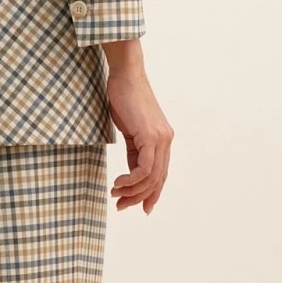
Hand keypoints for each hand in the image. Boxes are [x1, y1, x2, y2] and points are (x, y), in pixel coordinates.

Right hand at [101, 41, 172, 213]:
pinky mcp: (150, 136)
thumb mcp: (130, 130)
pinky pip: (145, 168)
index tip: (139, 206)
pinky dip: (131, 180)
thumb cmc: (123, 98)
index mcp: (162, 139)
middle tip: (121, 205)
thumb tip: (132, 172)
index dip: (152, 193)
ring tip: (115, 194)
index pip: (161, 174)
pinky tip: (118, 183)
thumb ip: (135, 150)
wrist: (125, 75)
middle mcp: (166, 140)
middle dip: (139, 197)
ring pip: (151, 177)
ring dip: (132, 191)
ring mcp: (160, 138)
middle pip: (157, 180)